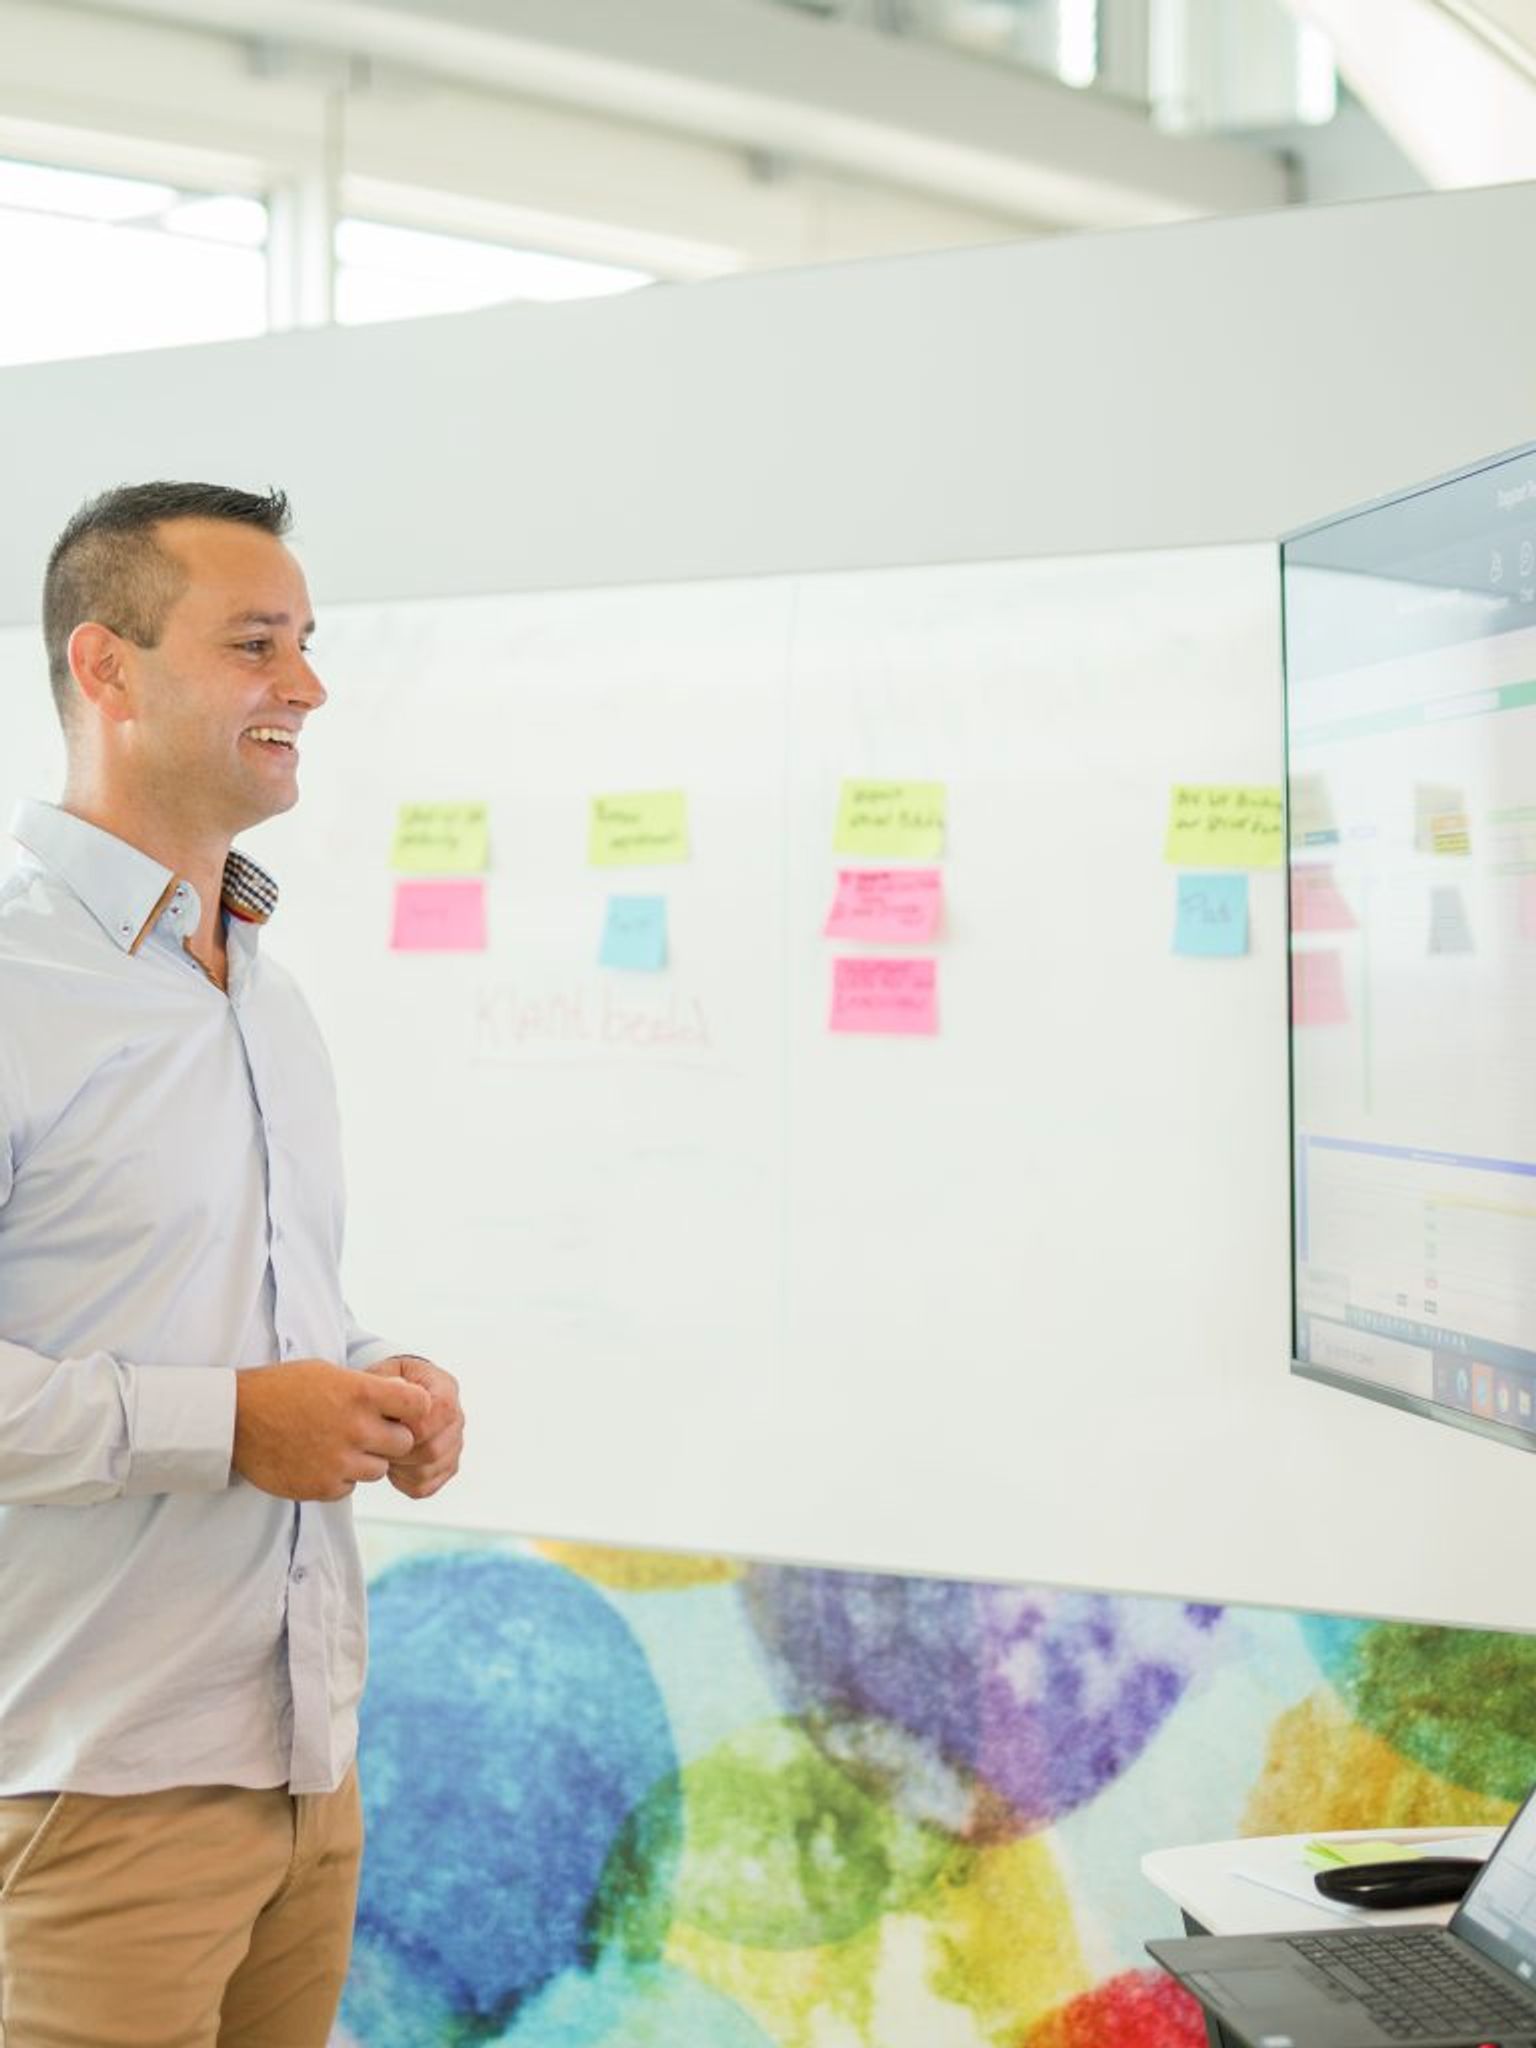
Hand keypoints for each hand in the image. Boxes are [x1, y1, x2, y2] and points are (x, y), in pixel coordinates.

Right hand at [232, 1360, 431, 1502]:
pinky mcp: (322, 1486)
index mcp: (360, 1393)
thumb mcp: (328, 1372)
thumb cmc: (282, 1389)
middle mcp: (356, 1428)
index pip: (419, 1406)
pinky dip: (340, 1478)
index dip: (414, 1409)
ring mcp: (340, 1461)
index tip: (401, 1410)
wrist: (234, 1419)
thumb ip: (368, 1388)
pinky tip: (319, 1460)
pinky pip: (350, 1487)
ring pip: (379, 1469)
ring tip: (338, 1445)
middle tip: (367, 1431)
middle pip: (405, 1443)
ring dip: (366, 1460)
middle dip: (391, 1438)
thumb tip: (406, 1399)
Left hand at [367, 1356, 464, 1500]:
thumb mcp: (383, 1371)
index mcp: (446, 1388)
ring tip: (384, 1450)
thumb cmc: (388, 1383)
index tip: (386, 1423)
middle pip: (433, 1450)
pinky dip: (401, 1480)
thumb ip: (386, 1379)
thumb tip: (397, 1387)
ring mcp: (454, 1446)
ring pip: (427, 1472)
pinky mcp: (446, 1468)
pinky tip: (394, 1462)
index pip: (441, 1413)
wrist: (395, 1395)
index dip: (410, 1424)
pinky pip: (423, 1487)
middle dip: (398, 1450)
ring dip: (398, 1466)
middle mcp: (456, 1419)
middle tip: (377, 1442)